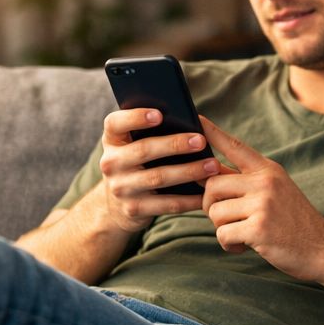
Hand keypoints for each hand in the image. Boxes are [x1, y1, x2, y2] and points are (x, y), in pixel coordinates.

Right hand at [97, 109, 220, 232]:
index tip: (160, 114)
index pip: (115, 123)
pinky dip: (189, 199)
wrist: (116, 206)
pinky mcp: (133, 209)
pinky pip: (166, 204)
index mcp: (112, 141)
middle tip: (201, 140)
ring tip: (212, 165)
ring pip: (158, 177)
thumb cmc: (137, 165)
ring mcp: (120, 188)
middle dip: (175, 144)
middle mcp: (111, 163)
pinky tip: (206, 193)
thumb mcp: (133, 147)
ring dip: (188, 171)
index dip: (135, 117)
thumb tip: (190, 121)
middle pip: (143, 150)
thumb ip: (151, 133)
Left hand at [198, 116, 323, 281]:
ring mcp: (263, 203)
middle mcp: (266, 182)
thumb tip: (207, 175)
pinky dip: (230, 245)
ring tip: (242, 235)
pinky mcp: (259, 227)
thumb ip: (245, 182)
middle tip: (226, 221)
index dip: (212, 132)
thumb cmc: (295, 223)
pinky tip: (246, 247)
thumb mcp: (277, 193)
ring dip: (222, 229)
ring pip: (215, 212)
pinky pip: (223, 234)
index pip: (235, 146)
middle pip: (212, 185)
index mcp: (269, 170)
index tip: (196, 118)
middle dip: (210, 207)